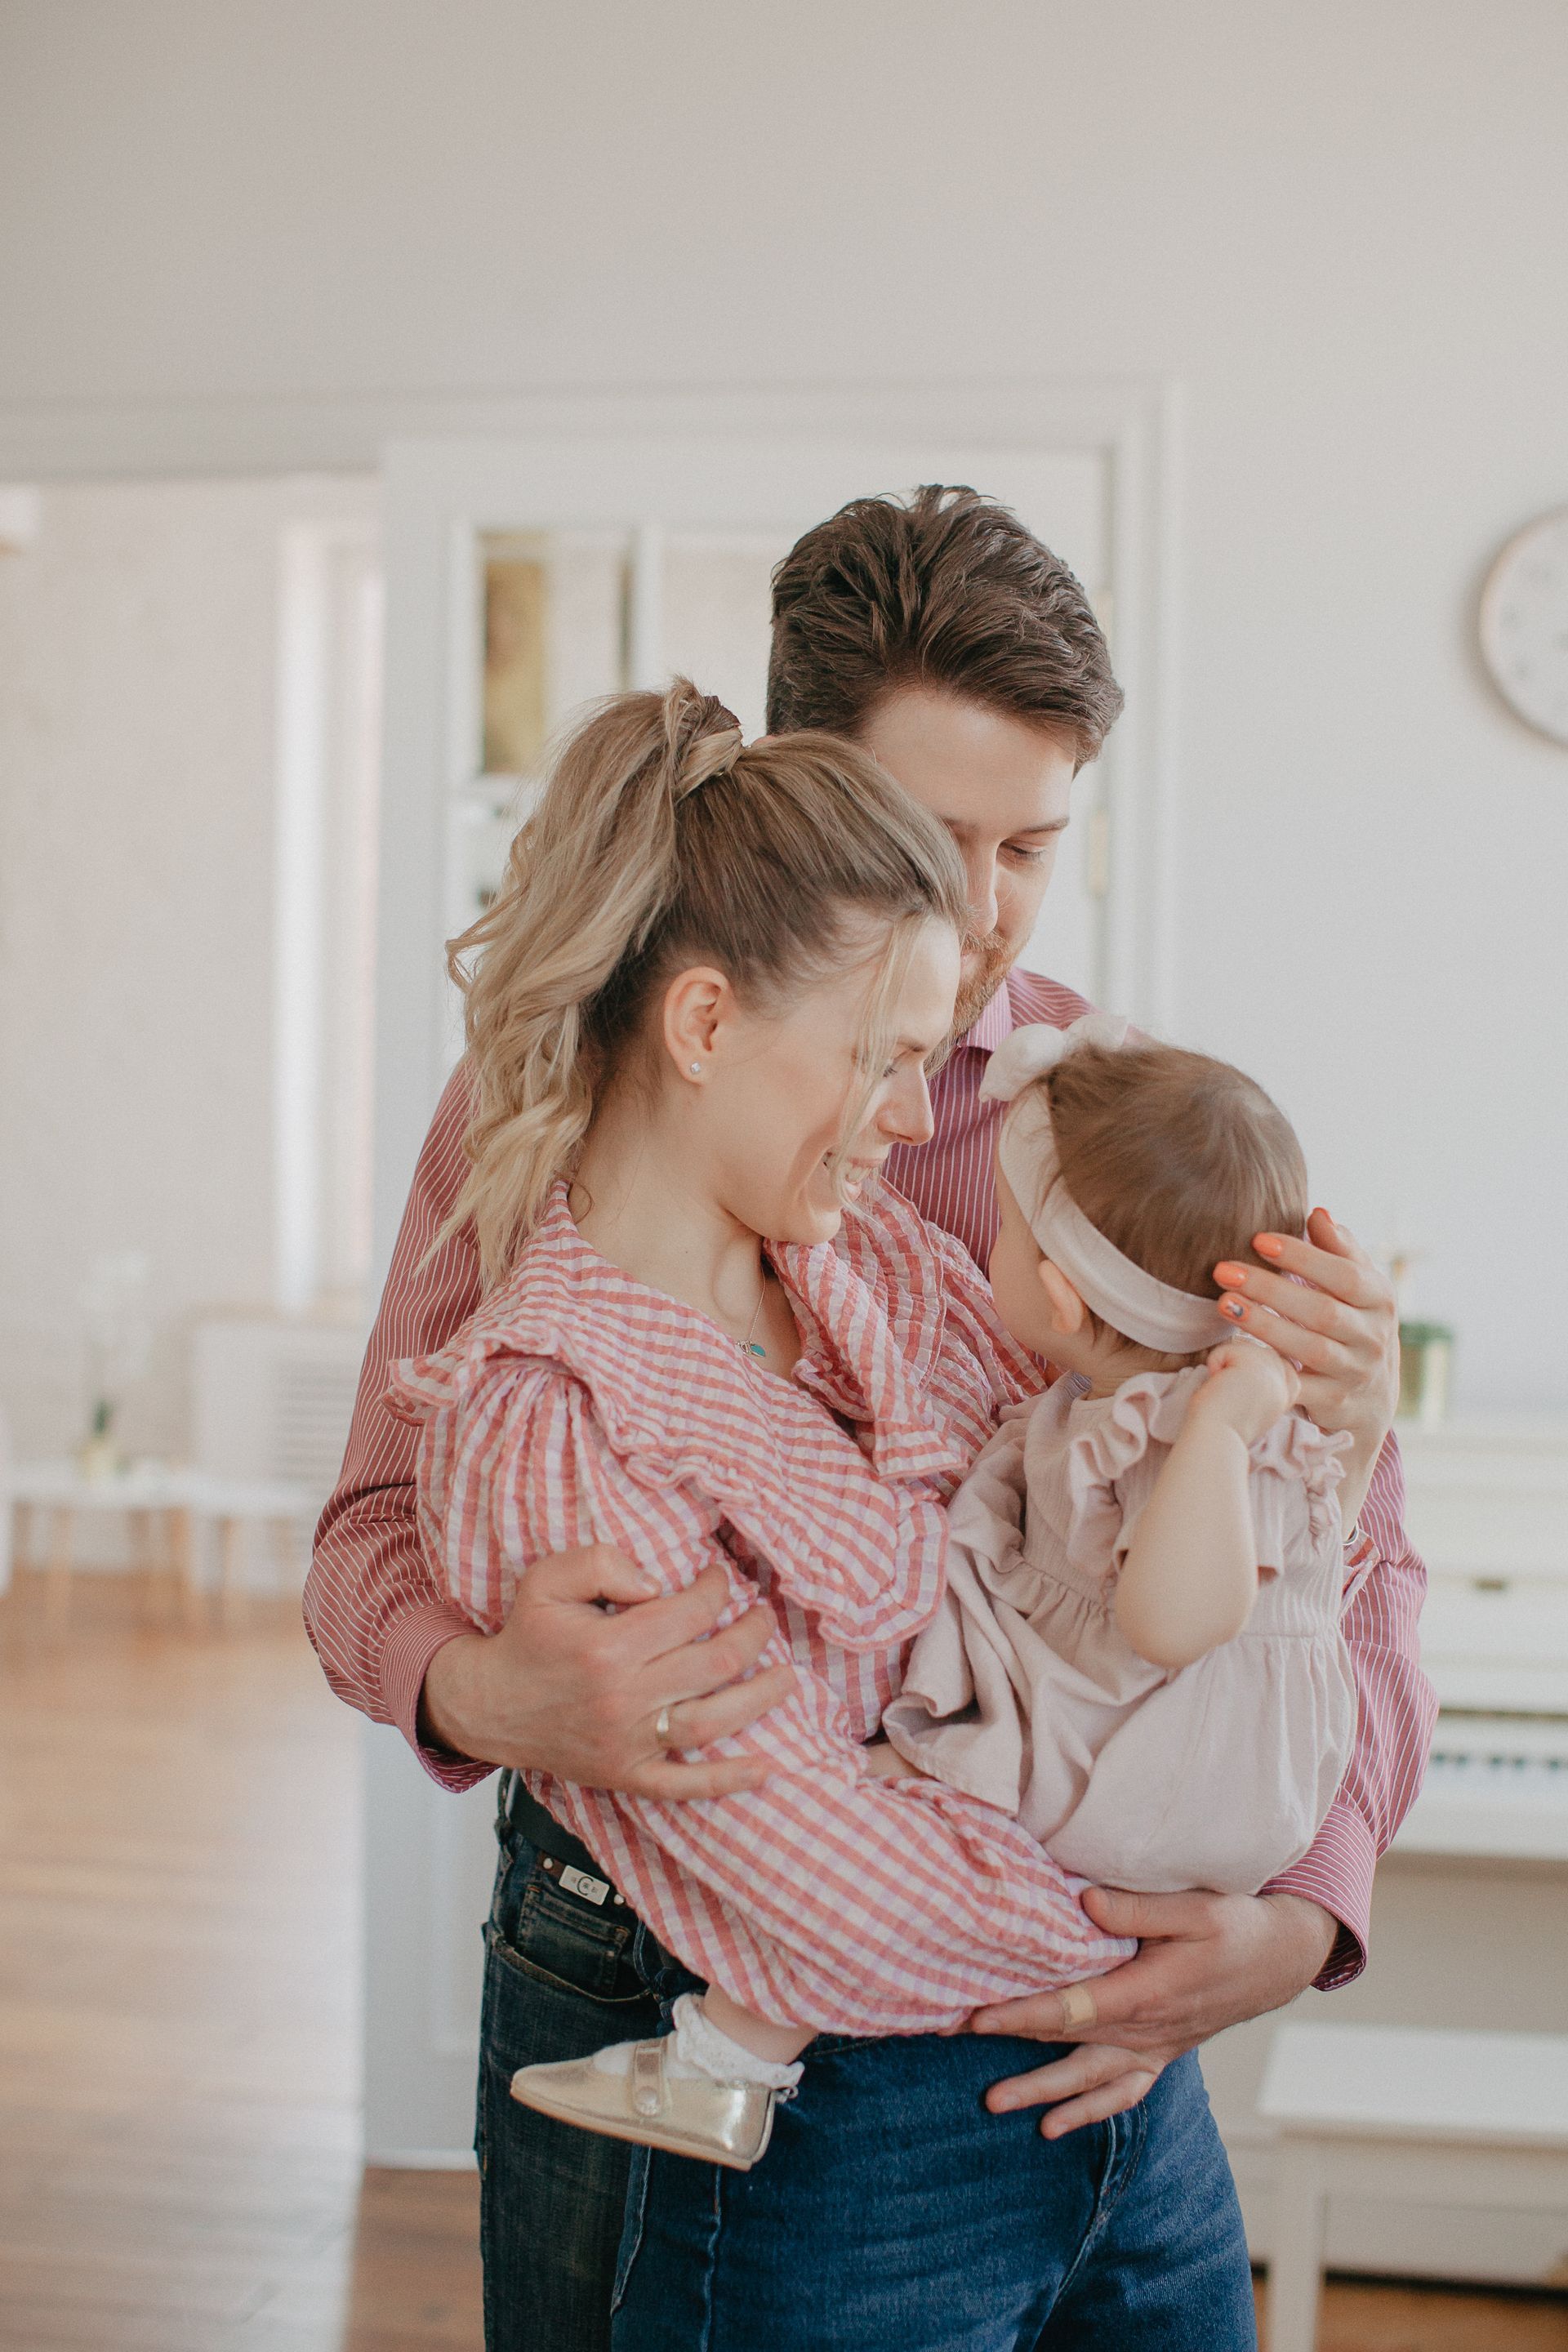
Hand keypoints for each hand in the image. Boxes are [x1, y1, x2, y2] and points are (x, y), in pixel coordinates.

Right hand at [419, 1545, 795, 1797]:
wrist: (489, 1705)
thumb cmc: (527, 1636)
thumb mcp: (547, 1578)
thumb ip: (602, 1561)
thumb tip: (657, 1582)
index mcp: (608, 1647)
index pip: (689, 1612)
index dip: (716, 1589)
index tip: (720, 1579)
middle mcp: (624, 1698)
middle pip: (715, 1663)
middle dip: (753, 1633)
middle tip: (764, 1616)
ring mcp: (628, 1742)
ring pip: (713, 1721)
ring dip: (760, 1698)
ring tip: (786, 1676)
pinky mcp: (627, 1775)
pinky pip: (684, 1785)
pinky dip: (728, 1780)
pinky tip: (765, 1769)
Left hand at [971, 1885, 1338, 2136]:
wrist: (1280, 1959)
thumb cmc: (1236, 1926)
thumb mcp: (1193, 1908)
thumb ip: (1136, 1908)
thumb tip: (1083, 1902)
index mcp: (1146, 1993)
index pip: (1069, 2009)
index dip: (1020, 2014)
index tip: (976, 2016)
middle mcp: (1146, 2031)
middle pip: (1067, 2045)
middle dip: (1011, 2046)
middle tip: (955, 2042)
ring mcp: (1155, 2048)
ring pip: (1089, 2080)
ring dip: (1041, 2092)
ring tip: (995, 2104)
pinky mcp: (1163, 2054)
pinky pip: (1121, 2093)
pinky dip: (1088, 2111)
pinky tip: (1055, 2125)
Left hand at [1214, 1208, 1398, 1508]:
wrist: (1373, 1398)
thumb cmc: (1355, 1324)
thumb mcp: (1361, 1287)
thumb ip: (1340, 1251)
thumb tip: (1318, 1214)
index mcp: (1379, 1301)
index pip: (1344, 1275)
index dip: (1303, 1257)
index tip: (1258, 1240)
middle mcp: (1373, 1338)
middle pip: (1321, 1311)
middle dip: (1270, 1289)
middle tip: (1224, 1269)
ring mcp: (1354, 1373)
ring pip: (1307, 1348)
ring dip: (1263, 1325)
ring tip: (1223, 1304)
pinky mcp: (1333, 1403)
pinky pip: (1297, 1386)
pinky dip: (1267, 1371)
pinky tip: (1232, 1352)